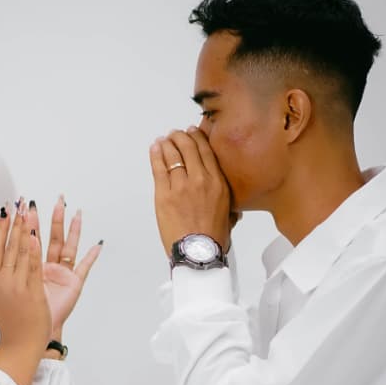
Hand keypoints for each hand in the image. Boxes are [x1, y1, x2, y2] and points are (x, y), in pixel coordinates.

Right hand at [0, 204, 51, 356]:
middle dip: (14, 223)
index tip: (4, 212)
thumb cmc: (9, 322)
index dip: (0, 229)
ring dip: (24, 230)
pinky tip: (34, 236)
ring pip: (20, 253)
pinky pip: (32, 267)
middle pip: (8, 246)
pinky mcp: (31, 292)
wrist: (19, 344)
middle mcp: (2, 281)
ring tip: (27, 211)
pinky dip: (32, 251)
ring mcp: (16, 286)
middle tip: (18, 204)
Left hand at [26, 196, 102, 335]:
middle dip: (55, 219)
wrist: (32, 334)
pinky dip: (92, 256)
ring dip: (74, 229)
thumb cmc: (22, 312)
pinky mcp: (73, 285)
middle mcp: (49, 266)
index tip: (27, 205)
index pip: (32, 239)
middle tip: (58, 199)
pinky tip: (99, 244)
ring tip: (77, 212)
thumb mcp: (6, 287)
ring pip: (70, 247)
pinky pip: (84, 268)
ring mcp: (63, 274)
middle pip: (53, 238)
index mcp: (33, 266)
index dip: (30, 223)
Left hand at [150, 127, 235, 256]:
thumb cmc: (212, 238)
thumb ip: (227, 203)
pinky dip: (156, 155)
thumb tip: (230, 206)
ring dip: (167, 144)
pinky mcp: (164, 194)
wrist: (198, 252)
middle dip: (180, 137)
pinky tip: (155, 149)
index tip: (193, 132)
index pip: (206, 150)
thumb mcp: (229, 215)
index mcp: (218, 183)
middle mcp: (200, 180)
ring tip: (164, 140)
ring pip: (172, 155)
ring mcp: (181, 186)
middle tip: (175, 134)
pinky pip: (159, 168)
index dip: (197, 137)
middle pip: (188, 147)